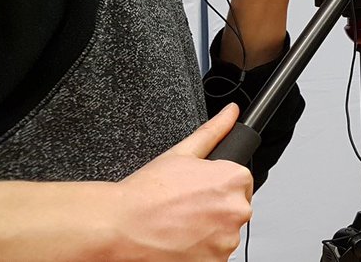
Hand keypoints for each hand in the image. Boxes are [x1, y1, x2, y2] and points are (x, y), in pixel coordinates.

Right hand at [111, 104, 253, 260]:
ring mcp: (226, 240)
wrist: (118, 227)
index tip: (199, 194)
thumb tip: (231, 113)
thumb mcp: (181, 153)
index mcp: (234, 180)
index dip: (217, 188)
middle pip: (234, 210)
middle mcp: (236, 210)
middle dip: (214, 210)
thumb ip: (213, 131)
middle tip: (185, 210)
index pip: (242, 184)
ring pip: (224, 235)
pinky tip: (179, 243)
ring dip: (207, 233)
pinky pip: (214, 256)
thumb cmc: (145, 194)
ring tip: (178, 226)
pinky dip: (200, 252)